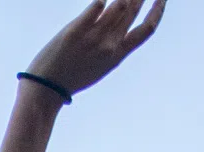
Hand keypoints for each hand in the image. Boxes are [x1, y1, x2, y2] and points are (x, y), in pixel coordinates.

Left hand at [24, 0, 165, 94]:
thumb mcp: (99, 66)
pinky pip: (94, 7)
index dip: (158, 10)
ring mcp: (93, 38)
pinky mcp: (75, 31)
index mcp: (118, 55)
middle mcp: (109, 44)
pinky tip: (100, 0)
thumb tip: (118, 20)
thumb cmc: (71, 78)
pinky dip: (100, 0)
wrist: (46, 89)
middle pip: (133, 11)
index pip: (147, 29)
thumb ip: (111, 46)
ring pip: (117, 5)